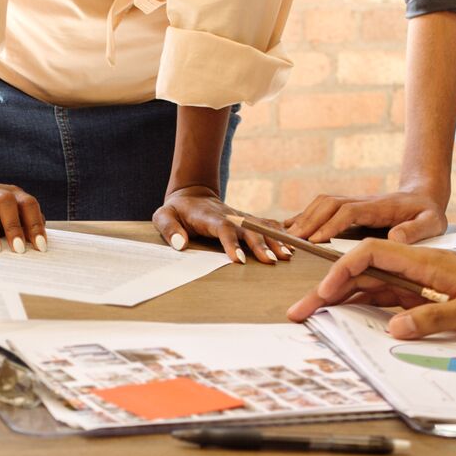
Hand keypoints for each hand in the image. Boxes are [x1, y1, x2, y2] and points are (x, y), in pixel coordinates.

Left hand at [150, 187, 289, 263]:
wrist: (192, 194)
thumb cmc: (177, 210)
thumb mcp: (163, 216)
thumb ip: (169, 228)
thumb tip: (181, 243)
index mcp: (209, 216)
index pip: (223, 228)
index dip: (231, 243)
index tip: (238, 259)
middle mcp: (229, 215)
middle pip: (248, 229)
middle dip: (260, 245)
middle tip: (271, 261)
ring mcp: (241, 216)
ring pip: (261, 226)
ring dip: (275, 240)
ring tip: (287, 255)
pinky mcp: (248, 219)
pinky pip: (266, 225)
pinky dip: (280, 233)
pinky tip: (292, 245)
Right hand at [284, 188, 448, 243]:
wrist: (423, 197)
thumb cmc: (427, 214)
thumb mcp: (432, 222)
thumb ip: (416, 230)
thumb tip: (395, 236)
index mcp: (379, 207)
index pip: (349, 212)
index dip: (331, 225)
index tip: (315, 240)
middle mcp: (362, 202)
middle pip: (329, 204)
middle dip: (310, 220)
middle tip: (293, 240)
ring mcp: (354, 203)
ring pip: (323, 204)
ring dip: (305, 217)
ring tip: (288, 235)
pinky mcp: (349, 209)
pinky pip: (324, 208)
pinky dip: (306, 216)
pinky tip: (292, 228)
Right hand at [285, 239, 455, 337]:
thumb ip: (433, 319)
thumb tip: (396, 329)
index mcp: (423, 262)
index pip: (372, 254)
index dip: (344, 270)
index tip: (327, 293)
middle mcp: (412, 267)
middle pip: (360, 271)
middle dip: (327, 290)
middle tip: (299, 312)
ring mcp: (411, 280)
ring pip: (366, 285)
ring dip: (337, 299)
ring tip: (309, 317)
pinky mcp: (415, 293)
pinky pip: (380, 298)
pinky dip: (357, 307)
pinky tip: (340, 318)